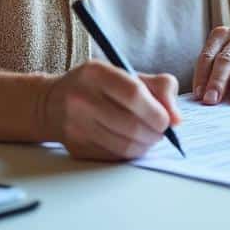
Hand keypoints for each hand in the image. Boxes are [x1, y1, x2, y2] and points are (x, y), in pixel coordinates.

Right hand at [40, 61, 179, 160]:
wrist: (53, 103)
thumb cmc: (100, 87)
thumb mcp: (129, 74)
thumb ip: (160, 88)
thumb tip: (177, 119)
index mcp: (96, 73)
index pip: (134, 94)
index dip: (157, 111)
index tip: (167, 120)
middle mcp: (81, 98)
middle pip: (131, 125)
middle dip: (155, 133)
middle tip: (161, 132)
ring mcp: (75, 125)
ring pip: (124, 145)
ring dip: (145, 145)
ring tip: (149, 137)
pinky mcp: (75, 147)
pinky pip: (113, 156)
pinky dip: (130, 153)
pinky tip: (132, 143)